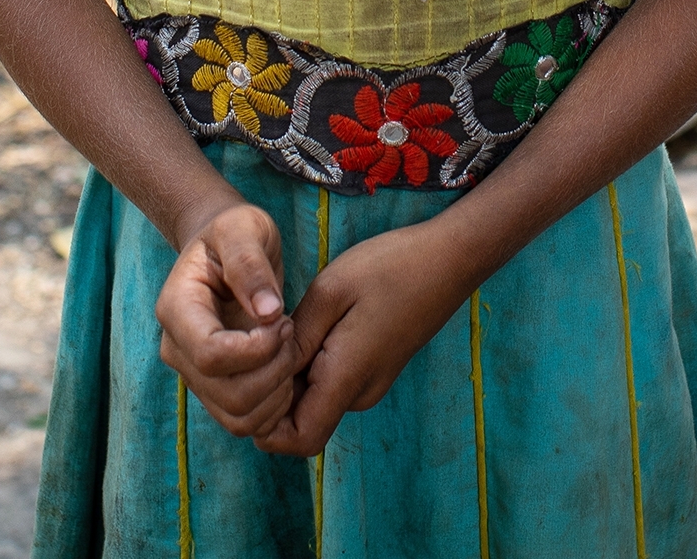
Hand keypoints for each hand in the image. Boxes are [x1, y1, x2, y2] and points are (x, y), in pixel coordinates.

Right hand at [155, 202, 303, 437]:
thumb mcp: (243, 227)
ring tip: (291, 351)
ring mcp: (194, 374)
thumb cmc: (234, 232)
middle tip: (293, 334)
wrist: (225, 249)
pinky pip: (244, 422)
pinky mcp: (214, 390)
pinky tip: (286, 369)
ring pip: (237, 417)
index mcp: (176, 308)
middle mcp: (177, 349)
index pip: (211, 354)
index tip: (284, 320)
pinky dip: (274, 408)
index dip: (257, 349)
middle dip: (274, 372)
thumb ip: (250, 263)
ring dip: (277, 394)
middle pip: (228, 394)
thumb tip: (268, 311)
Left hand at [255, 221, 470, 456]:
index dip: (263, 423)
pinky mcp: (373, 368)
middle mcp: (359, 393)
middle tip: (254, 346)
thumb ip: (297, 336)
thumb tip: (265, 370)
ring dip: (288, 378)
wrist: (449, 258)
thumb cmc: (391, 266)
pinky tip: (301, 328)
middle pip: (300, 423)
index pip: (297, 440)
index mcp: (348, 378)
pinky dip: (307, 368)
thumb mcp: (332, 290)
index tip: (248, 374)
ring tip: (277, 330)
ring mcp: (369, 383)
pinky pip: (329, 384)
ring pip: (313, 402)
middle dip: (270, 397)